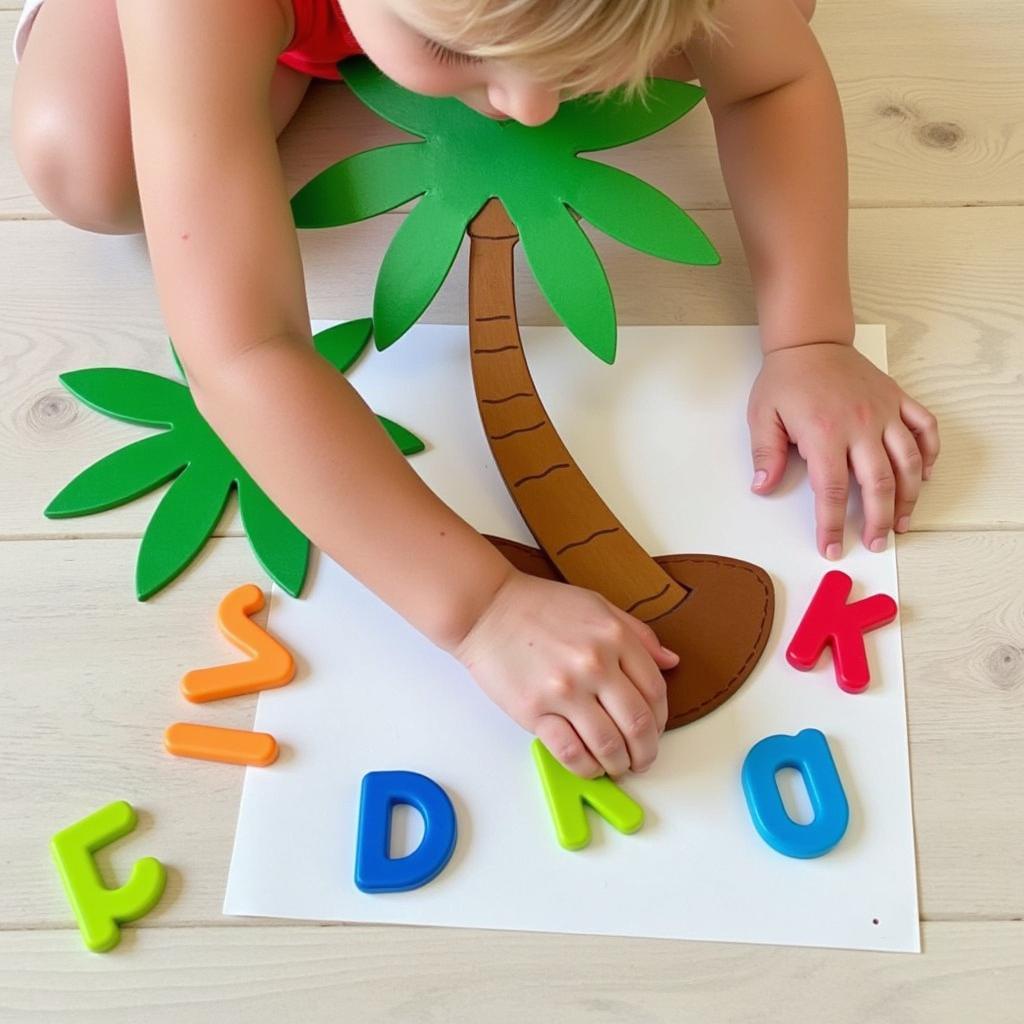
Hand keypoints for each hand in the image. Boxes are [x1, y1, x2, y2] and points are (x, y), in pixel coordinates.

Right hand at [454, 570, 677, 777]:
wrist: (486, 607)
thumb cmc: (539, 606)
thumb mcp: (598, 606)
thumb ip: (637, 633)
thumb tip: (670, 661)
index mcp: (614, 637)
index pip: (655, 691)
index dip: (661, 719)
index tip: (654, 730)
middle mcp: (595, 664)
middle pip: (638, 724)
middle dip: (646, 751)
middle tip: (642, 759)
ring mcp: (565, 690)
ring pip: (609, 745)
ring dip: (620, 765)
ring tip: (617, 766)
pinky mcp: (535, 711)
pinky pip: (571, 753)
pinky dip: (587, 768)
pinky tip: (589, 766)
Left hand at [747, 342, 939, 557]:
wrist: (810, 341)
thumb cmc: (785, 380)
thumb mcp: (762, 416)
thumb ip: (765, 454)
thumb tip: (762, 487)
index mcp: (824, 433)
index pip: (832, 490)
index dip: (832, 524)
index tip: (831, 548)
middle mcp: (860, 425)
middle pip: (878, 483)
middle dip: (878, 520)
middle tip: (876, 543)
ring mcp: (883, 411)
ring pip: (909, 461)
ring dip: (910, 496)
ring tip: (902, 522)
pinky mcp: (897, 399)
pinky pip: (925, 427)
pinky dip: (930, 453)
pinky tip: (925, 476)